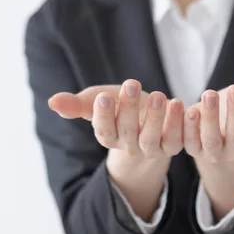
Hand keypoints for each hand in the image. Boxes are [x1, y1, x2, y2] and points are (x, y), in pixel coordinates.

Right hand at [48, 80, 183, 160]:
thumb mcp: (99, 100)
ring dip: (157, 118)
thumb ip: (77, 104)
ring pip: (152, 140)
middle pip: (127, 132)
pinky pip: (177, 140)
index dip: (103, 116)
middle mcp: (129, 146)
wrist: (148, 117)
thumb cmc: (120, 105)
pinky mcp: (172, 146)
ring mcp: (151, 148)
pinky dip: (180, 124)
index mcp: (108, 135)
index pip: (103, 130)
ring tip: (160, 96)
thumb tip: (52, 102)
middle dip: (129, 109)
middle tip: (132, 84)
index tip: (103, 97)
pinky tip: (181, 104)